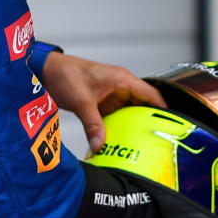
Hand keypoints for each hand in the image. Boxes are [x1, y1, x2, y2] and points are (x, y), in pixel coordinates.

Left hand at [40, 52, 164, 153]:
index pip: (151, 94)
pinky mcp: (101, 104)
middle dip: (148, 122)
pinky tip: (118, 142)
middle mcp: (120, 88)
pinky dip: (117, 129)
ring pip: (129, 114)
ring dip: (132, 127)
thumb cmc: (65, 74)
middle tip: (156, 142)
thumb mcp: (82, 101)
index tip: (170, 126)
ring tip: (140, 146)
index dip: (163, 109)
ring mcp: (111, 96)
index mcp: (122, 80)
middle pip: (142, 106)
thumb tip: (100, 145)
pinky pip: (115, 118)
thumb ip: (93, 124)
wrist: (46, 72)